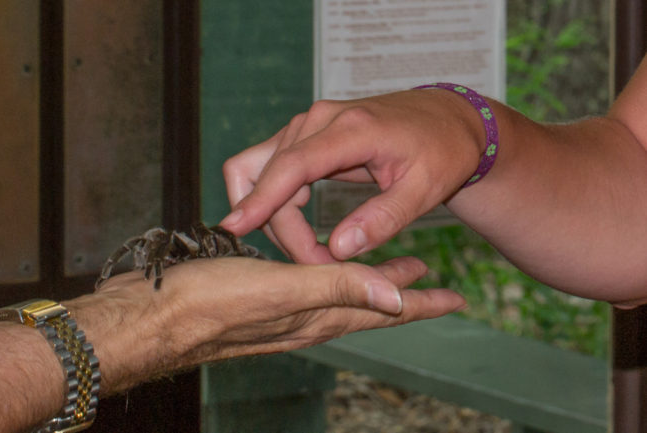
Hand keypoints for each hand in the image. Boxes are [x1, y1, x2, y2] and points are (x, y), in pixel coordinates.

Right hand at [81, 256, 465, 393]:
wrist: (146, 316)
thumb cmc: (210, 303)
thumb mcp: (281, 292)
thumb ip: (339, 290)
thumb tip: (398, 301)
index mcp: (317, 311)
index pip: (383, 308)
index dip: (422, 304)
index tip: (457, 299)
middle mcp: (304, 311)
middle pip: (364, 298)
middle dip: (397, 291)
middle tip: (424, 275)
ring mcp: (279, 302)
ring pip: (334, 286)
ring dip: (362, 278)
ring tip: (381, 266)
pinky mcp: (255, 290)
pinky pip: (303, 277)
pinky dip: (323, 269)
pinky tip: (314, 258)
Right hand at [221, 90, 484, 263]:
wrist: (446, 119)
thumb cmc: (442, 152)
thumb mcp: (424, 190)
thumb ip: (383, 219)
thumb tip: (341, 250)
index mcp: (351, 129)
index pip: (291, 164)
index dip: (260, 198)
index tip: (232, 229)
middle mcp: (319, 120)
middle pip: (269, 174)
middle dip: (277, 224)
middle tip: (315, 265)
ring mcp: (308, 126)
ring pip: (260, 171)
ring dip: (272, 214)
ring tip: (309, 251)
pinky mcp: (305, 136)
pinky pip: (272, 169)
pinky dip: (275, 201)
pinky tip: (300, 227)